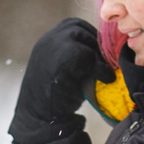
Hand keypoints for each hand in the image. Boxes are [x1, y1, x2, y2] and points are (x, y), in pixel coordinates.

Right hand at [8, 18, 106, 143]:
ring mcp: (54, 46)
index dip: (90, 39)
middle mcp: (49, 39)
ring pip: (87, 41)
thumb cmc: (52, 98)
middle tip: (102, 64)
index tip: (98, 56)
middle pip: (82, 29)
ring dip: (98, 56)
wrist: (37, 117)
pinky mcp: (65, 57)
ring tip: (103, 72)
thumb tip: (104, 52)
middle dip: (95, 45)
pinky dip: (102, 68)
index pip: (74, 26)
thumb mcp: (62, 70)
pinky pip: (91, 56)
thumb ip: (76, 56)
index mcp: (47, 41)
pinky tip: (106, 79)